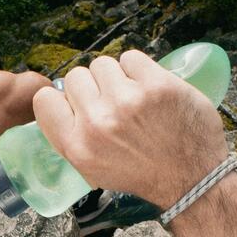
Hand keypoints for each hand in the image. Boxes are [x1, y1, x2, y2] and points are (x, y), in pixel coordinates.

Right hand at [31, 51, 230, 208]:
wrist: (192, 178)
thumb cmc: (143, 173)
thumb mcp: (93, 169)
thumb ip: (73, 135)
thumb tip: (63, 99)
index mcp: (77, 147)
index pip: (44, 99)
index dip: (62, 97)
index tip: (78, 103)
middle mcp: (97, 123)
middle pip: (76, 77)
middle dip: (94, 87)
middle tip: (114, 104)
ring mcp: (127, 101)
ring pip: (103, 64)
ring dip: (117, 77)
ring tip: (134, 98)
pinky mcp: (156, 85)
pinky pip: (132, 58)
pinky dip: (140, 69)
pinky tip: (150, 89)